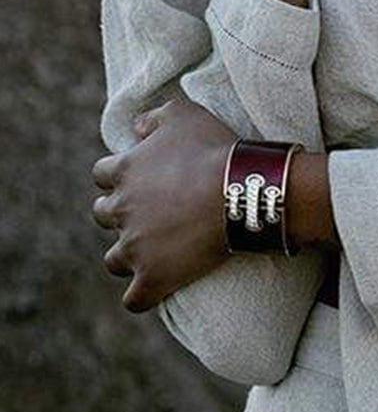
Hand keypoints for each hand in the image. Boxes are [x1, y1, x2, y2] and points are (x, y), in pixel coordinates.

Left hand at [91, 97, 236, 313]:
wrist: (241, 191)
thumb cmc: (214, 148)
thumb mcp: (183, 113)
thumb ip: (154, 116)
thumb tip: (136, 127)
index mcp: (124, 170)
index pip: (102, 174)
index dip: (119, 176)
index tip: (139, 179)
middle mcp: (122, 209)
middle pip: (103, 214)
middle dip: (120, 214)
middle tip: (147, 213)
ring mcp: (135, 246)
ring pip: (114, 259)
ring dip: (127, 256)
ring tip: (149, 253)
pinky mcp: (154, 277)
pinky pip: (135, 299)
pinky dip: (141, 296)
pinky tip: (153, 291)